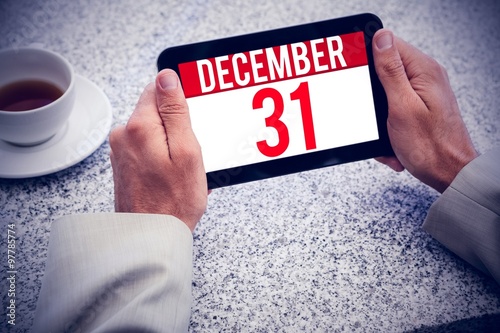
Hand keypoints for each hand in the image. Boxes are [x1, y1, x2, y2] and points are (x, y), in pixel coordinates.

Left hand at [109, 69, 207, 231]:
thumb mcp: (186, 150)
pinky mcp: (125, 165)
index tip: (192, 121)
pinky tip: (174, 177)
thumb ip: (175, 110)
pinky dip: (164, 158)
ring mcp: (122, 151)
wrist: (151, 237)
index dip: (181, 102)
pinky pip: (149, 149)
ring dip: (173, 145)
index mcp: (140, 126)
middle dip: (179, 127)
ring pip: (155, 132)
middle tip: (192, 153)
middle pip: (157, 111)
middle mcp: (124, 135)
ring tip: (184, 170)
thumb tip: (166, 77)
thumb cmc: (173, 201)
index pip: (159, 88)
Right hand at [372, 29, 477, 192]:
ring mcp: (422, 94)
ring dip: (378, 116)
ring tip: (386, 133)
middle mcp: (425, 79)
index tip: (358, 74)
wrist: (448, 174)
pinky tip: (392, 142)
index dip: (368, 56)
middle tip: (375, 114)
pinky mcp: (417, 109)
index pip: (389, 45)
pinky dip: (386, 128)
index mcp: (423, 71)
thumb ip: (390, 70)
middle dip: (372, 95)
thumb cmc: (430, 146)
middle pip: (384, 71)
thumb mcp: (401, 105)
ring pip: (384, 95)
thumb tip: (381, 38)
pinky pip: (391, 111)